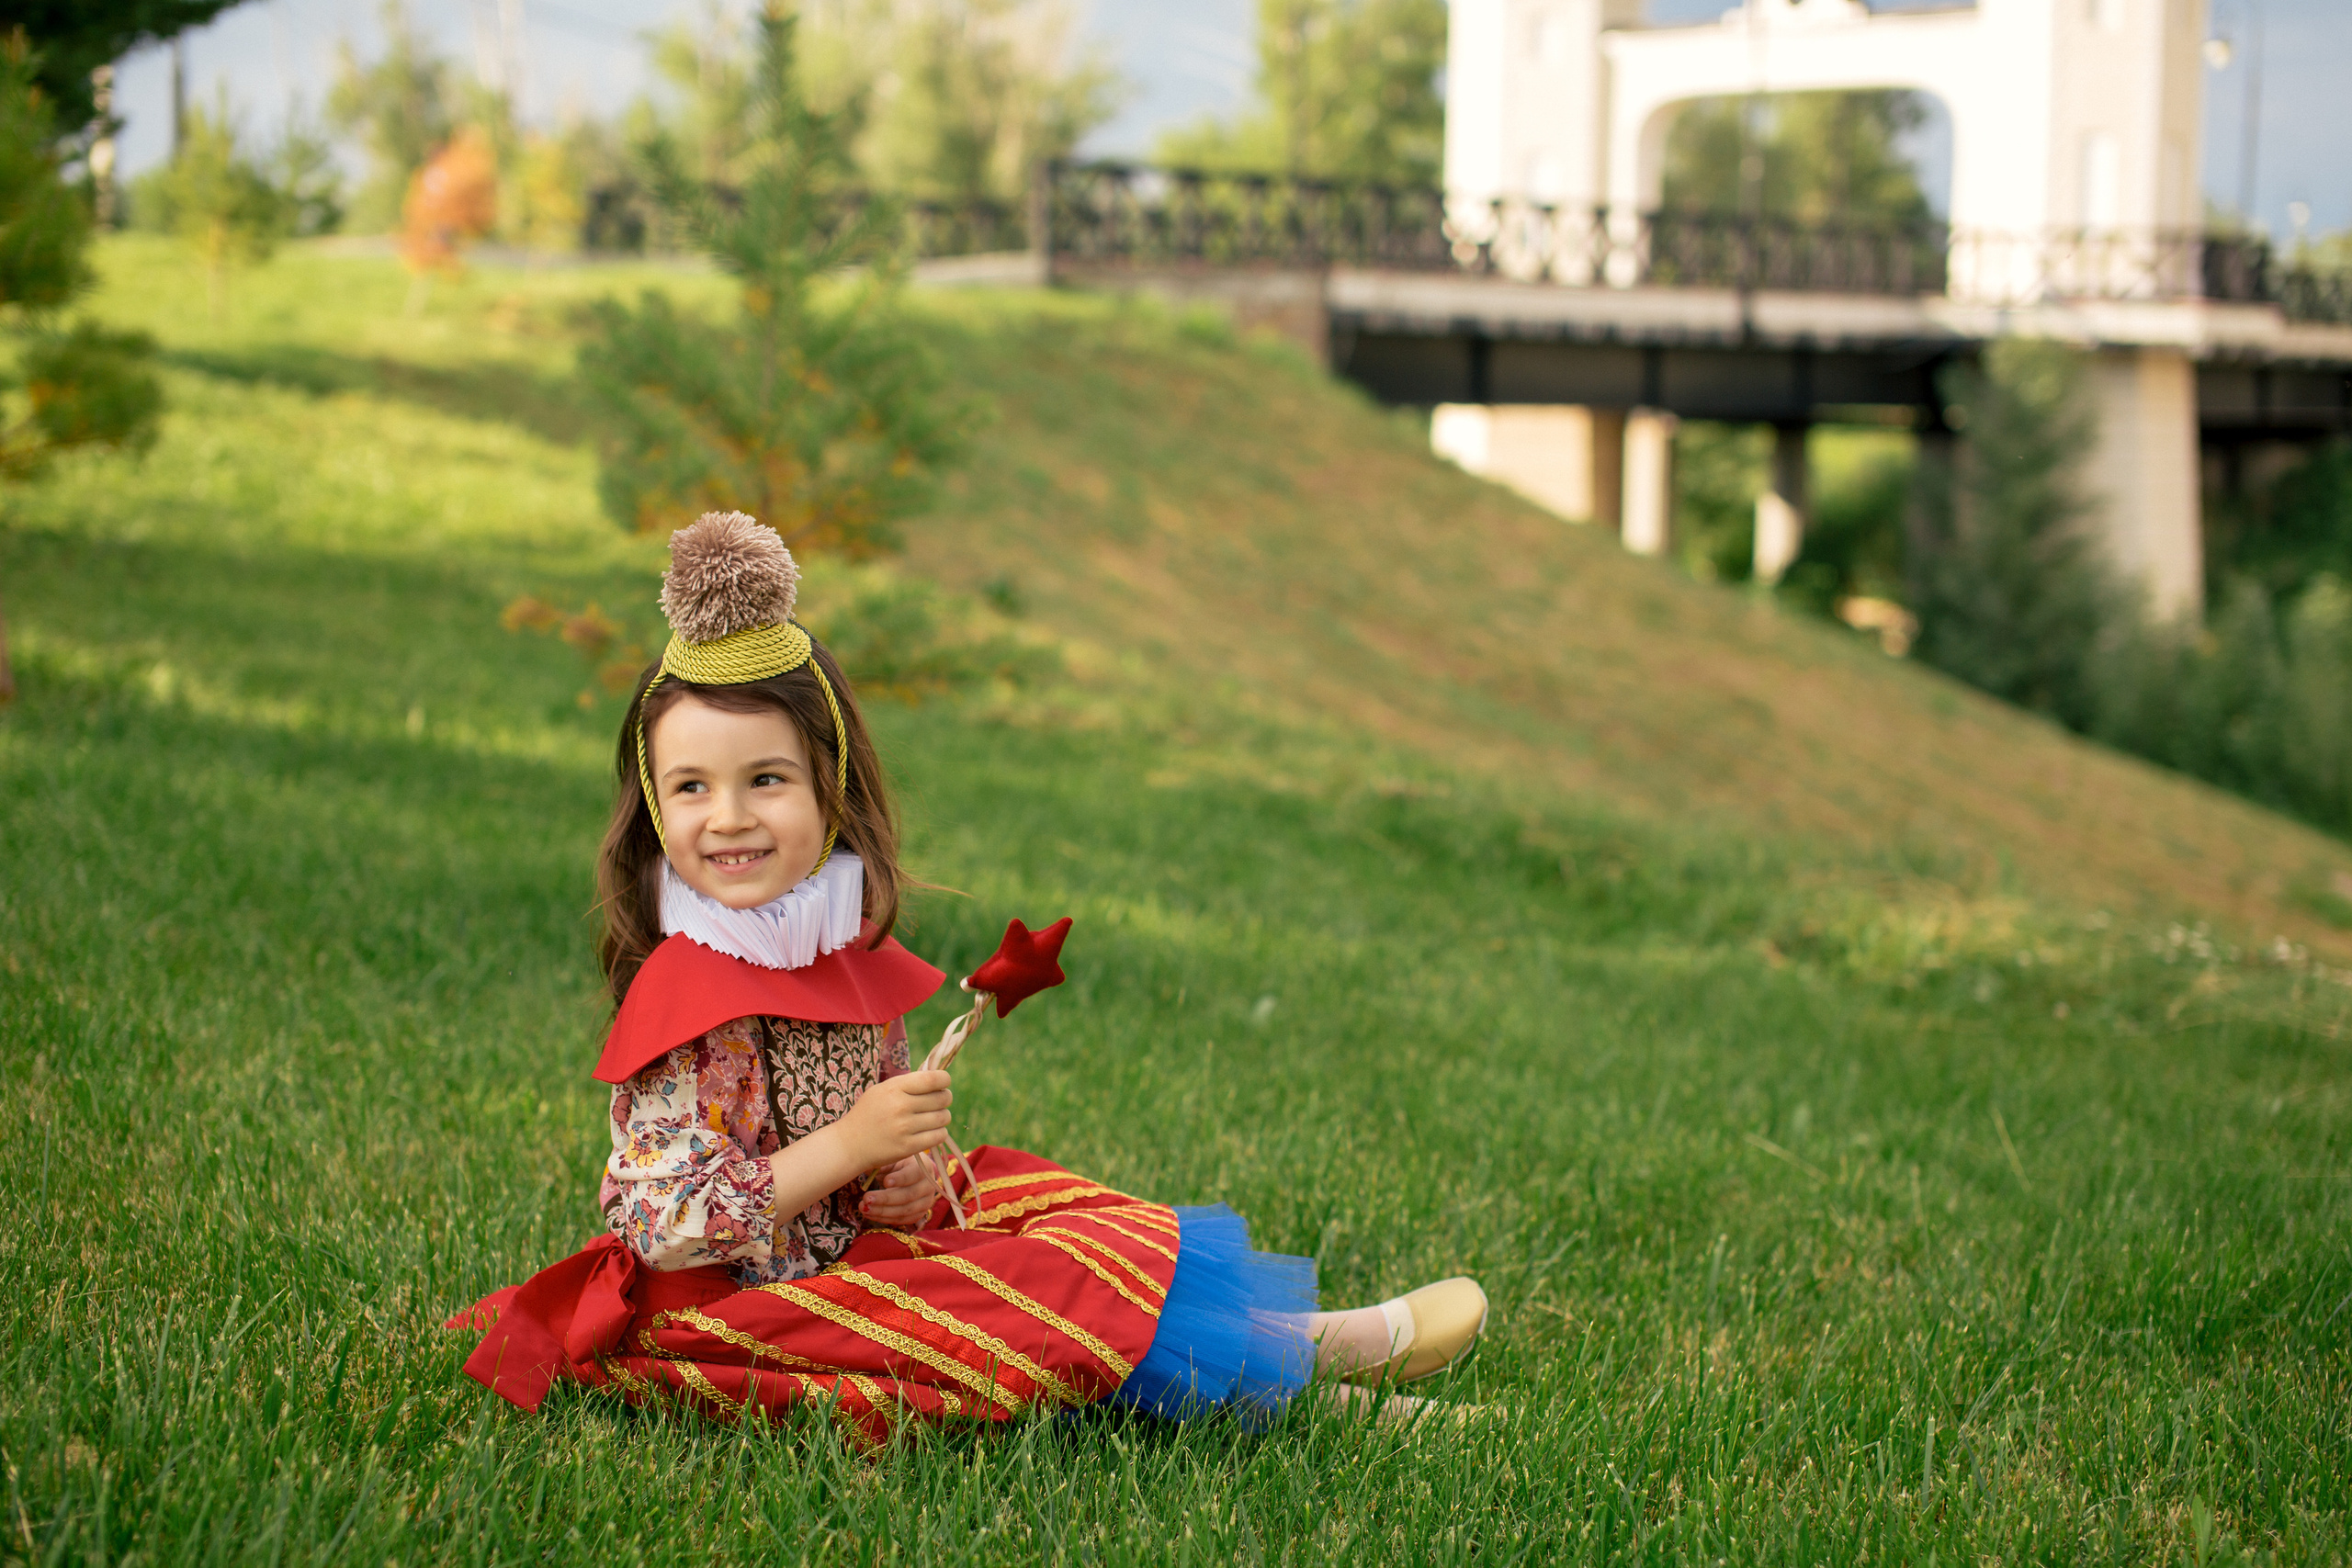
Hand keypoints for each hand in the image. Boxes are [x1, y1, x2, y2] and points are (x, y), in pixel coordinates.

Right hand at [832, 1069, 951, 1170]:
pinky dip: (939, 1133)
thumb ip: (908, 1084)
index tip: (943, 1084)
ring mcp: (905, 1128)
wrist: (849, 1144)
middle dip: (944, 1099)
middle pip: (942, 1098)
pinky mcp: (908, 1147)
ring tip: (932, 1118)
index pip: (933, 1079)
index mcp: (895, 1088)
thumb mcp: (882, 1090)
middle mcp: (901, 1106)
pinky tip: (930, 1131)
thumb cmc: (868, 1113)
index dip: (944, 1080)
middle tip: (936, 1103)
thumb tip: (939, 1079)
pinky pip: (939, 1136)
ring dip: (942, 1117)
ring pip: (943, 1117)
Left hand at [859, 1155, 939, 1227]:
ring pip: (905, 1211)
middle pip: (909, 1195)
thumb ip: (881, 1161)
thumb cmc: (896, 1163)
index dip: (901, 1179)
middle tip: (866, 1198)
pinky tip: (869, 1214)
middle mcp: (928, 1186)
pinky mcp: (918, 1214)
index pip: (915, 1174)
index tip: (885, 1181)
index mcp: (923, 1167)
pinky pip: (901, 1220)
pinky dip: (884, 1218)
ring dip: (882, 1211)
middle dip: (886, 1198)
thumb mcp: (891, 1158)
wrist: (906, 1174)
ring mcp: (925, 1202)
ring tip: (864, 1208)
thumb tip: (866, 1164)